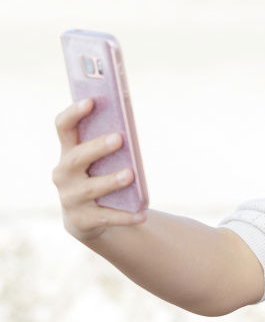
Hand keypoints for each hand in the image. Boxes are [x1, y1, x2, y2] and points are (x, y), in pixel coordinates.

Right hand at [52, 98, 145, 242]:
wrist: (88, 218)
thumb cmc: (100, 174)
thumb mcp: (101, 158)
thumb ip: (110, 142)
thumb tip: (131, 128)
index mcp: (69, 151)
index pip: (63, 127)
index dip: (74, 113)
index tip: (91, 100)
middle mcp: (64, 174)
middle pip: (77, 157)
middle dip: (97, 147)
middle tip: (119, 138)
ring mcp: (70, 198)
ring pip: (91, 188)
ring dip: (111, 180)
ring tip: (130, 174)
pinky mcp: (82, 220)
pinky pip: (106, 217)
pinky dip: (125, 216)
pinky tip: (143, 213)